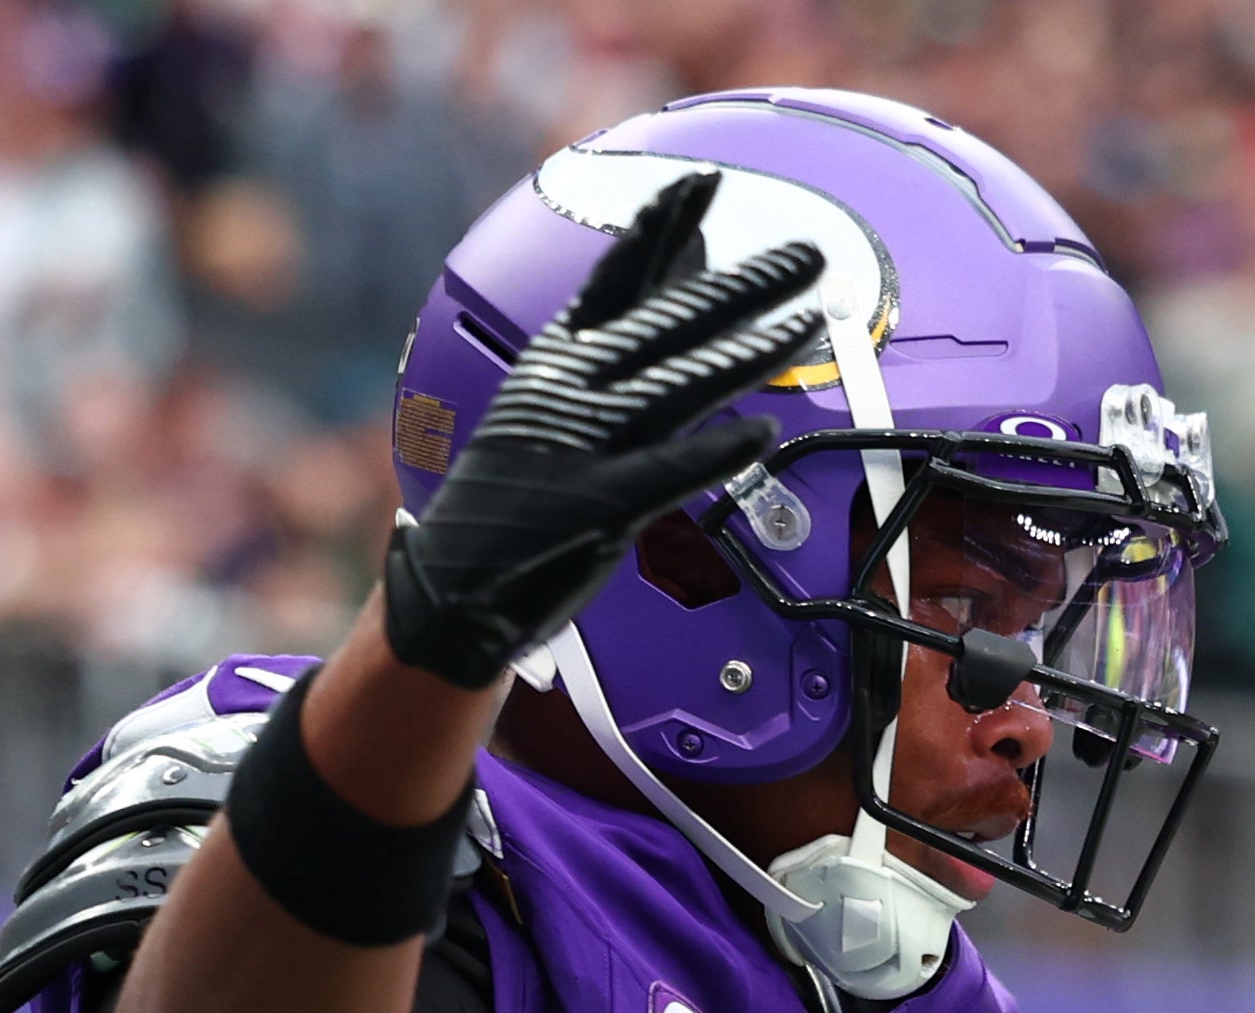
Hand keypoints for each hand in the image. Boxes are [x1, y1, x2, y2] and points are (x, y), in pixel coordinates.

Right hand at [380, 168, 823, 689]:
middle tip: (806, 251)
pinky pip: (664, 472)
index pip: (614, 281)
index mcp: (555, 364)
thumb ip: (605, 360)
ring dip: (746, 351)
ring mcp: (580, 447)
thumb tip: (658, 313)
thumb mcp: (547, 412)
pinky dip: (713, 449)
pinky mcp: (594, 509)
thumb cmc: (510, 502)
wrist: (447, 591)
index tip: (702, 180)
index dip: (660, 228)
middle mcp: (568, 392)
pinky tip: (759, 431)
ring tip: (805, 323)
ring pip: (676, 386)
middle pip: (665, 323)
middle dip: (742, 285)